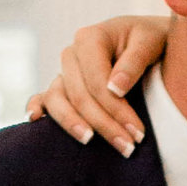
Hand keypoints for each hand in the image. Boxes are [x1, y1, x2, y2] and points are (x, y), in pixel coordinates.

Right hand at [27, 14, 166, 155]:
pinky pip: (44, 98)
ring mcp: (64, 71)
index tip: (137, 132)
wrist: (148, 41)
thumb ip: (134, 61)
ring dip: (73, 124)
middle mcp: (72, 54)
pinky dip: (36, 108)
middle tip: (128, 147)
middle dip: (104, 124)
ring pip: (57, 100)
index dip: (116, 109)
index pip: (97, 80)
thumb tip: (115, 88)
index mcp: (90, 38)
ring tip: (89, 141)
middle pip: (79, 95)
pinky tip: (35, 120)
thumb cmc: (151, 39)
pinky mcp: (62, 86)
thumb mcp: (150, 41)